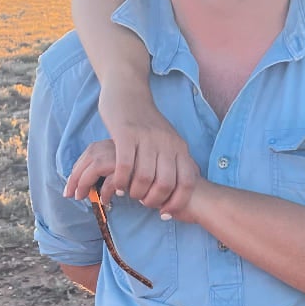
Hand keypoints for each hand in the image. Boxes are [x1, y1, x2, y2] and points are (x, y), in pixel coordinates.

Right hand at [63, 94, 198, 214]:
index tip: (165, 212)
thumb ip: (173, 163)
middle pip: (166, 184)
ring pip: (145, 177)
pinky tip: (117, 185)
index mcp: (179, 147)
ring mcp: (147, 138)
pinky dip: (121, 181)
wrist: (128, 93)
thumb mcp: (167, 142)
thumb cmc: (146, 123)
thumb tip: (178, 191)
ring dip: (135, 192)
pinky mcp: (126, 134)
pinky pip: (125, 166)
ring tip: (129, 193)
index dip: (177, 202)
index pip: (187, 182)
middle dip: (153, 199)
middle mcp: (167, 143)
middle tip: (142, 201)